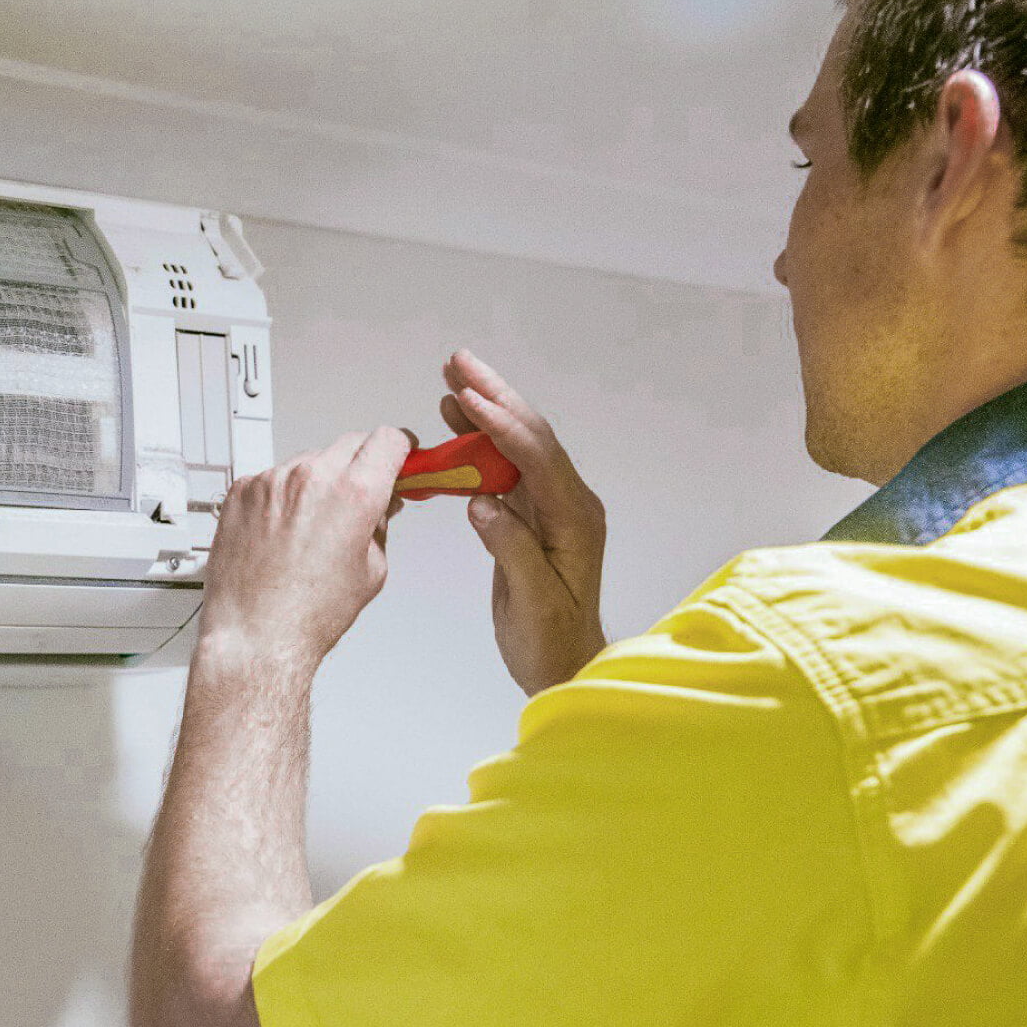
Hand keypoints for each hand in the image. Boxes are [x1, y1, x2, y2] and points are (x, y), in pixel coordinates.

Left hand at [197, 426, 413, 667]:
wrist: (253, 633)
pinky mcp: (242, 490)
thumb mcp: (371, 571)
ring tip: (313, 526)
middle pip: (350, 443)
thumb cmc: (306, 615)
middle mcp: (311, 478)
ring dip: (320, 481)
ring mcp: (272, 480)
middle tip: (361, 494)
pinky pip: (274, 477)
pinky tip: (283, 530)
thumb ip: (380, 526)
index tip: (399, 456)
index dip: (400, 449)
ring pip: (309, 461)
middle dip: (362, 464)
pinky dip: (284, 495)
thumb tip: (381, 507)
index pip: (388, 440)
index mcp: (353, 494)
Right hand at [441, 350, 606, 695]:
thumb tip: (483, 502)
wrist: (565, 665)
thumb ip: (512, 549)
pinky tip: (455, 426)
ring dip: (484, 411)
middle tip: (458, 361)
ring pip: (516, 445)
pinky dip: (478, 443)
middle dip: (494, 395)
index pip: (536, 455)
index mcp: (575, 518)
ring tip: (450, 381)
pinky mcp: (531, 517)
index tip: (465, 395)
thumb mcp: (533, 602)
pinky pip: (504, 468)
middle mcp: (568, 502)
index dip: (500, 422)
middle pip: (530, 435)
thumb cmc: (551, 642)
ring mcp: (550, 507)